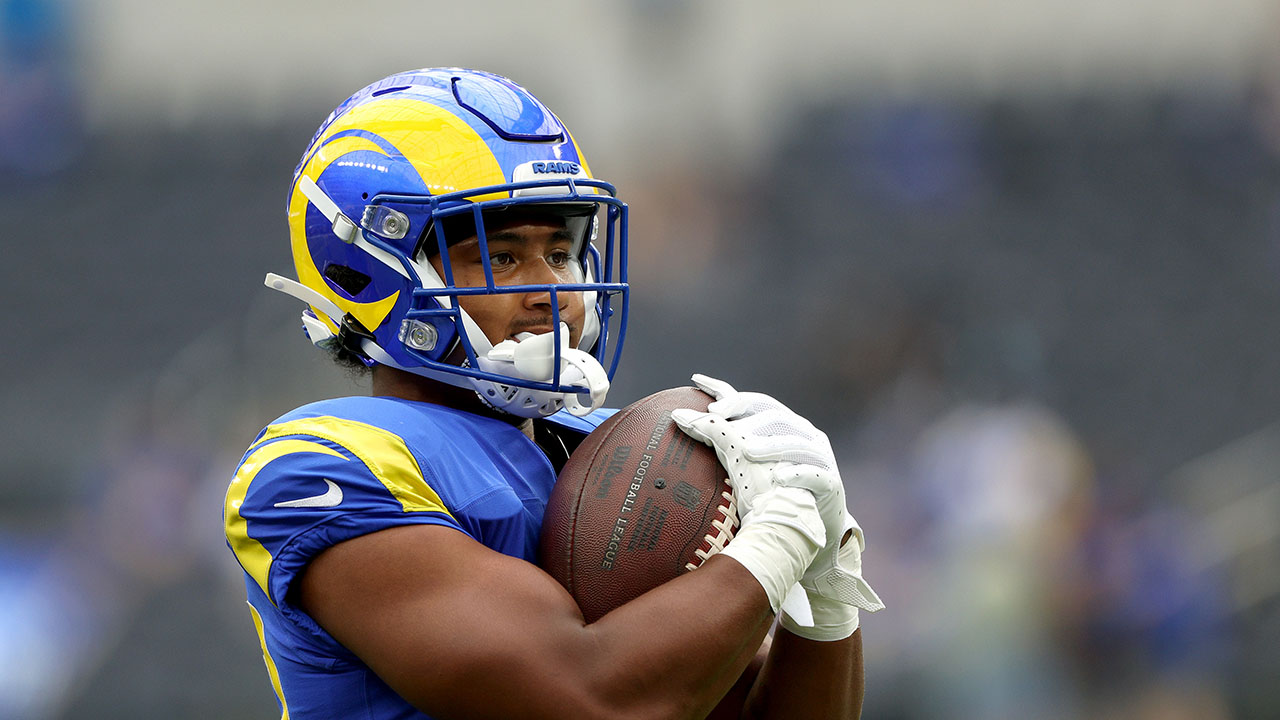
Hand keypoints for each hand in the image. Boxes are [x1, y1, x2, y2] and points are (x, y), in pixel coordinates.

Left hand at [673, 375, 881, 634]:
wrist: (803, 525)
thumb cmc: (766, 488)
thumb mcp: (739, 459)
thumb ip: (716, 435)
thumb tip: (676, 415)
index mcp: (781, 424)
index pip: (755, 402)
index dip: (730, 398)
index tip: (702, 393)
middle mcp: (802, 433)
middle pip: (775, 416)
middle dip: (747, 415)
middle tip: (719, 419)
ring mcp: (818, 457)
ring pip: (797, 443)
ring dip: (771, 444)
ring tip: (747, 449)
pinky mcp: (829, 482)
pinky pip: (816, 475)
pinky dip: (799, 474)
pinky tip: (781, 476)